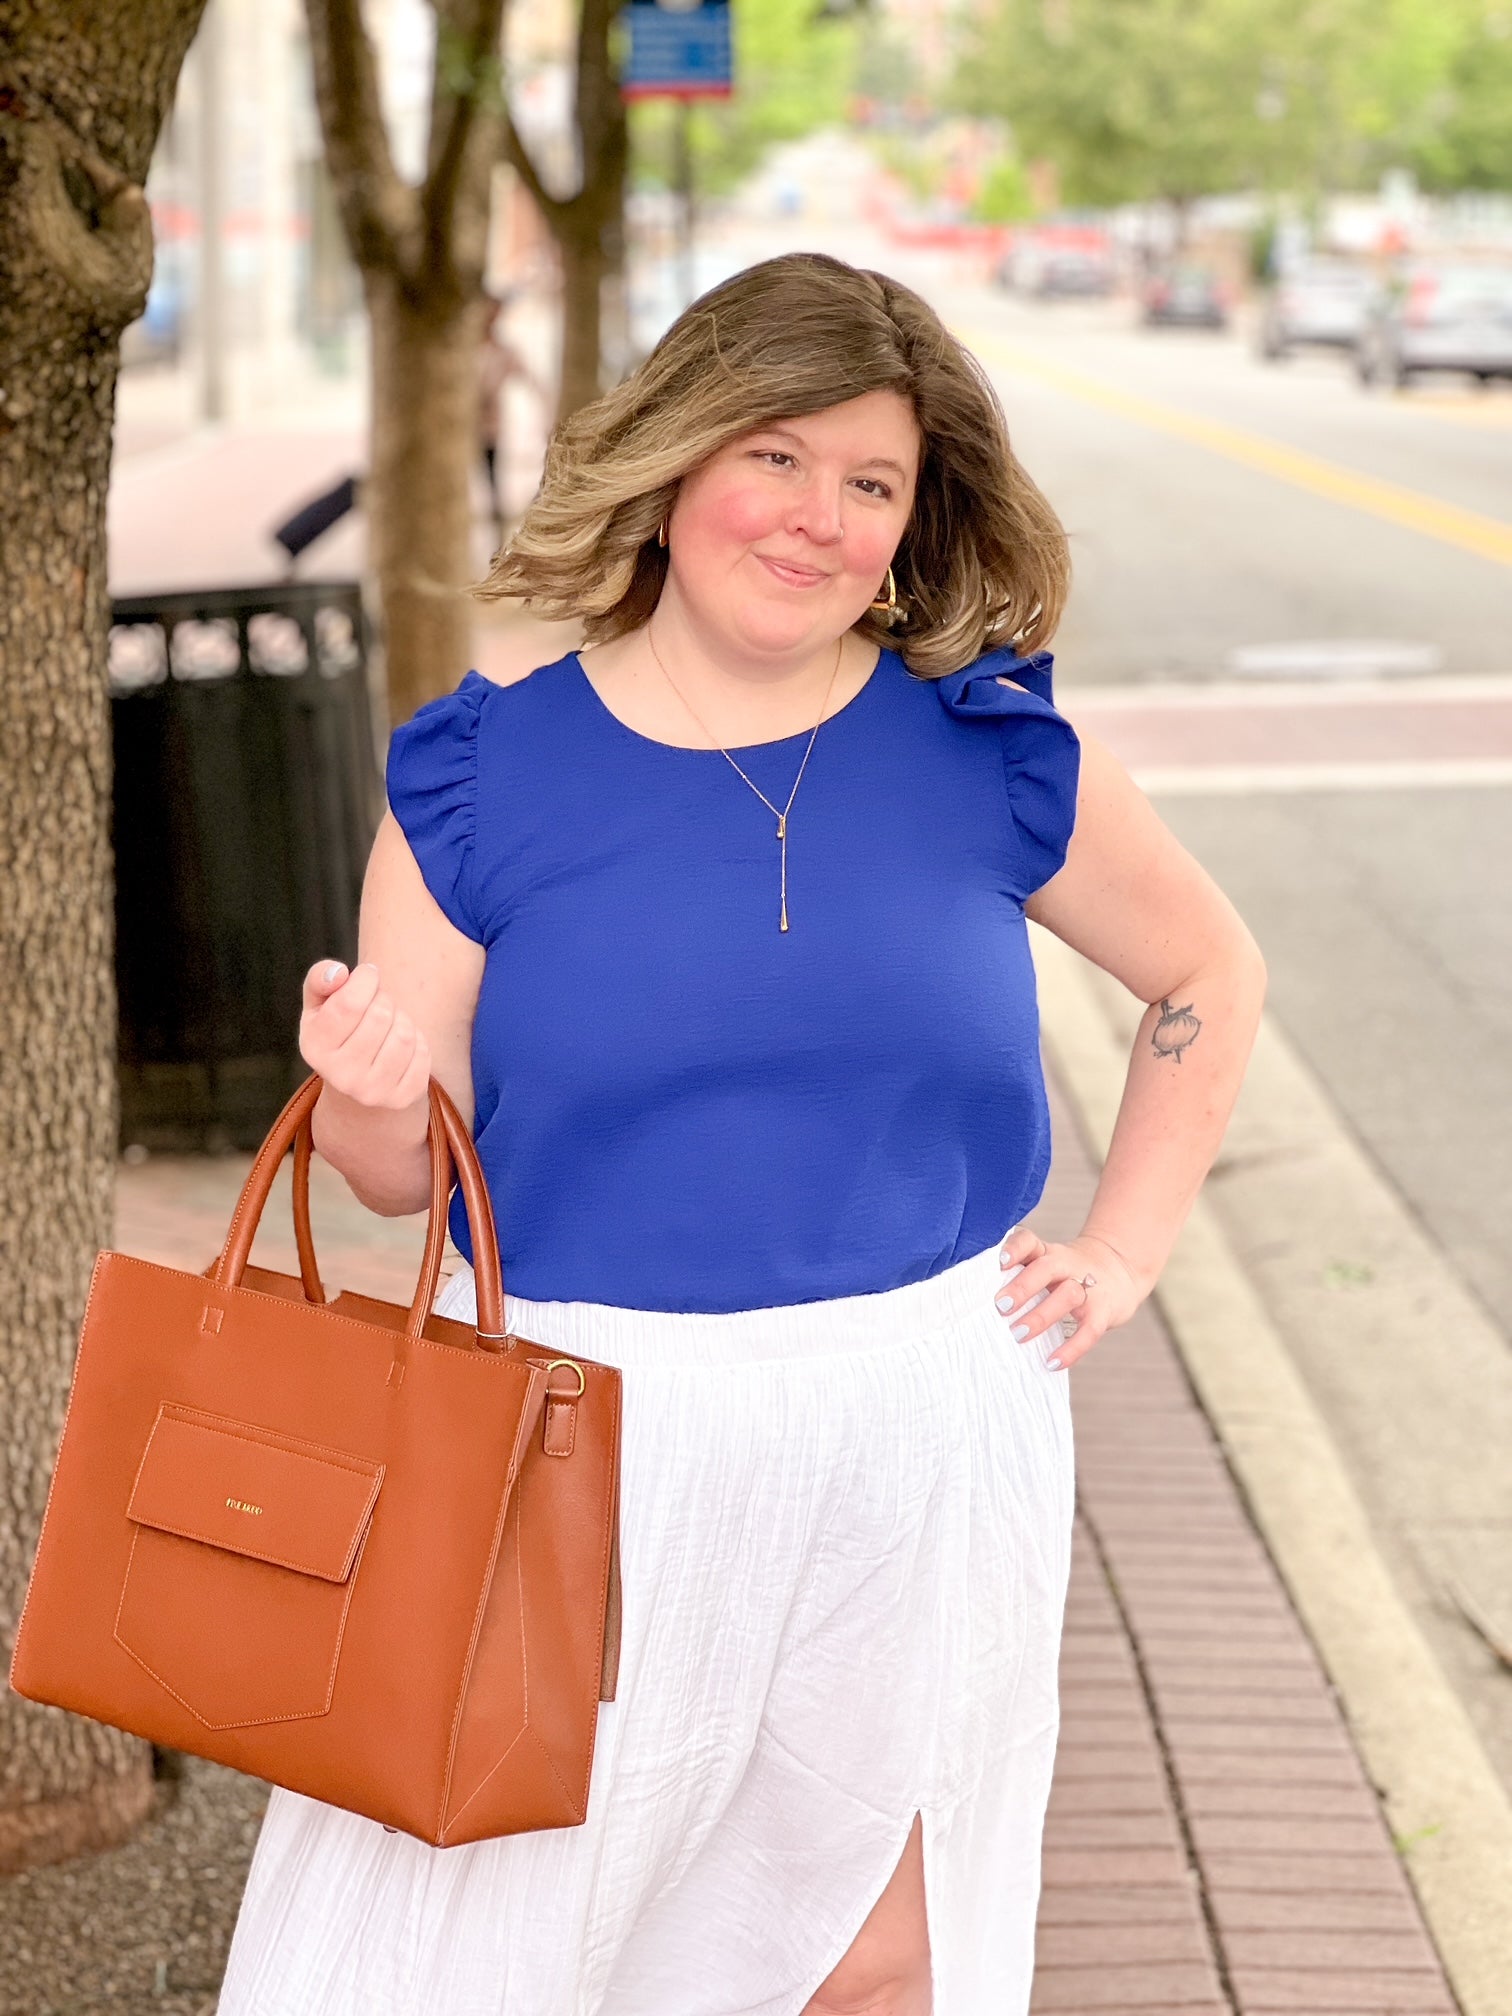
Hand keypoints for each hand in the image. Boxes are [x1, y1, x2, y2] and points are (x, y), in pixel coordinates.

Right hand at [299, 960, 430, 1110]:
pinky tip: (400, 1045)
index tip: (368, 975)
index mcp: (315, 1048)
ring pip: (404, 1034)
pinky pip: (422, 1053)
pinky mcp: (402, 1098)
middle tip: (378, 1004)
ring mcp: (372, 1091)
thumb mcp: (319, 1004)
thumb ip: (321, 980)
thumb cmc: (339, 1030)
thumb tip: (339, 973)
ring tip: (389, 1023)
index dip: (366, 979)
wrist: (357, 1080)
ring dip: (402, 1018)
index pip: (349, 1003)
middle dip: (384, 999)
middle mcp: (341, 1076)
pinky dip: (418, 1040)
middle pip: (380, 1015)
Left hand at [994, 1226, 1148, 1370]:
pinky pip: (1090, 1331)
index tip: (999, 1262)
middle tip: (1000, 1306)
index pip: (1030, 1241)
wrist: (1119, 1268)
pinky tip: (1052, 1363)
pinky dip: (1072, 1348)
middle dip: (1023, 1286)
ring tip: (1018, 1334)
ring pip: (1068, 1295)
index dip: (1015, 1248)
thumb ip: (1019, 1276)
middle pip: (1046, 1268)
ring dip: (1042, 1315)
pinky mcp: (1104, 1311)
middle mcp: (1067, 1265)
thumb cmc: (1067, 1272)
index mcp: (1047, 1253)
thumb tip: (975, 1304)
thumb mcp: (1046, 1263)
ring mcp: (1088, 1287)